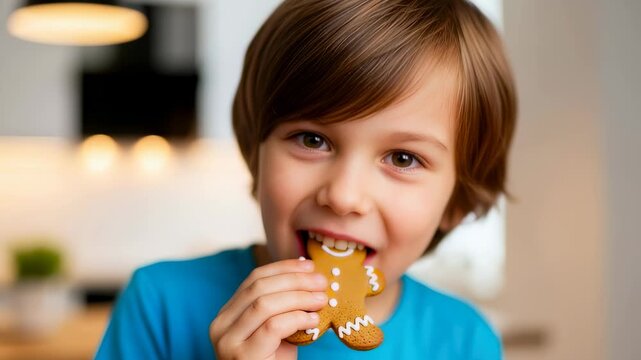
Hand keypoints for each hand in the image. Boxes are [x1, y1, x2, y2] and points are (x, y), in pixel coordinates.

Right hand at [210, 258, 327, 359]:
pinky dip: (296, 318)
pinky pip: (272, 327)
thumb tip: (310, 276)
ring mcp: (228, 342)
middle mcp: (220, 326)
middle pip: (259, 287)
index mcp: (227, 314)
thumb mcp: (274, 331)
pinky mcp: (242, 356)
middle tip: (321, 281)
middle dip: (294, 280)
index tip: (309, 265)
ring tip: (321, 299)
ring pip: (264, 304)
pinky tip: (313, 319)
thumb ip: (282, 306)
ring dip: (299, 297)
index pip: (254, 279)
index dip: (283, 268)